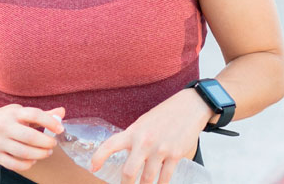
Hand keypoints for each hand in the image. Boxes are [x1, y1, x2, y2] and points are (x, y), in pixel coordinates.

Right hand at [0, 104, 64, 171]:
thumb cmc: (4, 118)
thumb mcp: (21, 112)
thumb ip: (42, 114)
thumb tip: (62, 113)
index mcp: (14, 113)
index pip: (35, 115)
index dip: (50, 122)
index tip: (60, 129)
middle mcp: (4, 127)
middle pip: (30, 136)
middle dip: (46, 142)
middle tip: (53, 144)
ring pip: (22, 152)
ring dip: (39, 154)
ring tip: (47, 152)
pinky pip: (13, 164)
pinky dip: (26, 164)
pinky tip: (33, 160)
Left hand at [90, 89, 210, 183]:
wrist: (191, 106)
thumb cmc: (166, 114)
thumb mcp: (144, 122)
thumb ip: (134, 138)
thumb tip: (127, 156)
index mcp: (134, 132)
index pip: (111, 145)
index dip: (99, 157)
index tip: (93, 168)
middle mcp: (145, 141)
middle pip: (129, 172)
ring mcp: (161, 149)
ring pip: (148, 179)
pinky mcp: (175, 154)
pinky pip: (165, 177)